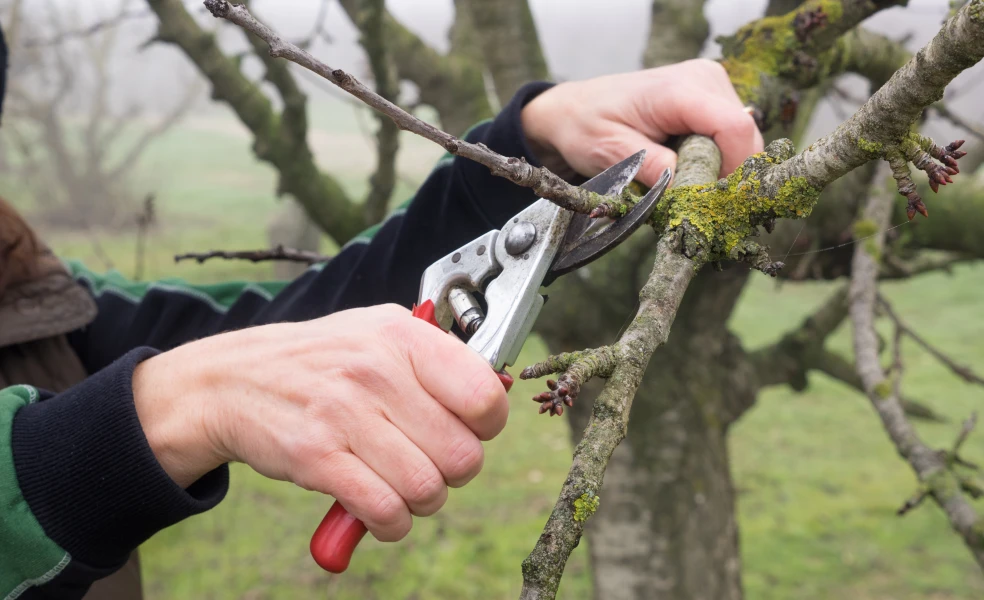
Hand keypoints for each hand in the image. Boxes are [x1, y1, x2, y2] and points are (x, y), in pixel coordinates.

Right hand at [131, 304, 508, 541]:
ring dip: (421, 502)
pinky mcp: (316, 457)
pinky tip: (380, 509)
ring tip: (401, 485)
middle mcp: (376, 370)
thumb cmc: (319, 360)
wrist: (231, 380)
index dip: (485, 426)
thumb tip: (496, 392)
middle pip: (462, 455)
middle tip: (429, 463)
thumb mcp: (379, 333)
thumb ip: (437, 358)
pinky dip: (391, 522)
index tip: (466, 429)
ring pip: (427, 489)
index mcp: (402, 335)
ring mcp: (344, 413)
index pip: (484, 397)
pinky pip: (385, 510)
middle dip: (452, 473)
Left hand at [521, 59, 763, 184]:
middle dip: (724, 176)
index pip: (735, 129)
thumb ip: (650, 167)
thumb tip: (685, 189)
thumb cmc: (586, 126)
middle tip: (688, 199)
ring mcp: (713, 86)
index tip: (706, 200)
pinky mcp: (713, 100)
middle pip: (745, 138)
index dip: (732, 171)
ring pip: (742, 142)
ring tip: (680, 181)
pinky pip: (732, 139)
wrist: (576, 109)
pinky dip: (715, 161)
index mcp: (679, 89)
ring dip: (718, 170)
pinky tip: (686, 168)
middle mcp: (705, 80)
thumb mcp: (609, 152)